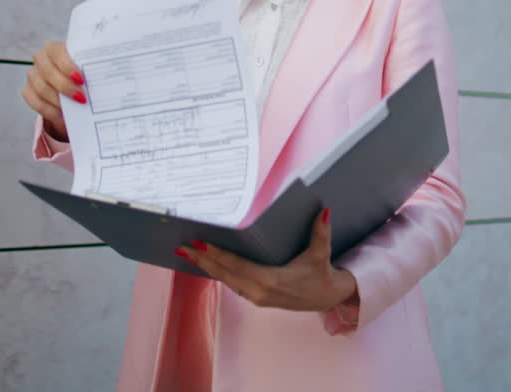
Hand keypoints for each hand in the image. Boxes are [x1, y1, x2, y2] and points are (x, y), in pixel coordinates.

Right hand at [21, 41, 85, 141]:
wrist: (70, 88)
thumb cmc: (81, 75)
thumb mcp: (86, 68)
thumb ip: (92, 68)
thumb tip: (112, 72)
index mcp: (54, 48)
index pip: (57, 53)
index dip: (67, 66)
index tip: (82, 80)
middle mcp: (41, 59)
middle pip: (48, 72)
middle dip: (65, 86)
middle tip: (81, 98)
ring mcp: (32, 75)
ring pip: (41, 88)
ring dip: (59, 100)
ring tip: (75, 107)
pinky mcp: (27, 91)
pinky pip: (35, 102)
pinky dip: (50, 110)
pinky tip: (62, 114)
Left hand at [176, 208, 358, 311]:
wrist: (328, 299)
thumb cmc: (322, 276)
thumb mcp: (321, 255)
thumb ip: (321, 233)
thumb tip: (323, 211)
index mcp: (272, 281)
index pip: (238, 266)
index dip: (218, 255)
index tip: (200, 244)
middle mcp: (259, 291)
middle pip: (224, 274)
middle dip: (202, 260)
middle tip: (182, 246)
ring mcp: (256, 296)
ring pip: (225, 280)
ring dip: (206, 266)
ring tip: (186, 252)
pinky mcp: (255, 297)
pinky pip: (231, 283)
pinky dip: (217, 272)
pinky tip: (205, 262)